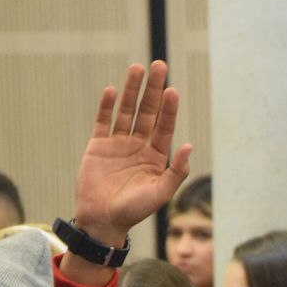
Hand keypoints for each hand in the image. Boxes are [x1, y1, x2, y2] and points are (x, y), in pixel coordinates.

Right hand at [72, 61, 192, 246]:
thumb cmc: (134, 212)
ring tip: (137, 68)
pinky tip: (112, 90)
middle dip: (153, 90)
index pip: (164, 126)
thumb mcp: (160, 194)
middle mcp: (138, 146)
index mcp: (155, 157)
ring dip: (131, 90)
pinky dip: (106, 106)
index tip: (172, 90)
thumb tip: (188, 145)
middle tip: (159, 65)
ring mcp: (117, 144)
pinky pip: (103, 122)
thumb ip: (176, 171)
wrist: (102, 221)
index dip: (169, 109)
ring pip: (126, 111)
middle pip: (147, 112)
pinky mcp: (97, 146)